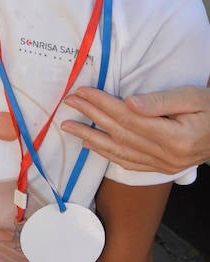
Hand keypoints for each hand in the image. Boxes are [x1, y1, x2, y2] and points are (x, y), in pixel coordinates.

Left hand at [63, 85, 209, 174]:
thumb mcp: (192, 98)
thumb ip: (161, 102)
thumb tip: (129, 103)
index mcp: (174, 137)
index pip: (129, 118)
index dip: (103, 104)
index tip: (83, 92)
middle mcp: (166, 156)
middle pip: (120, 134)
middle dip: (91, 116)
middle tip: (69, 102)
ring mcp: (163, 165)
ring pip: (119, 152)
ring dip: (91, 138)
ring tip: (69, 126)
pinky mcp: (161, 169)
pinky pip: (128, 163)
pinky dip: (107, 153)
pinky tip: (91, 144)